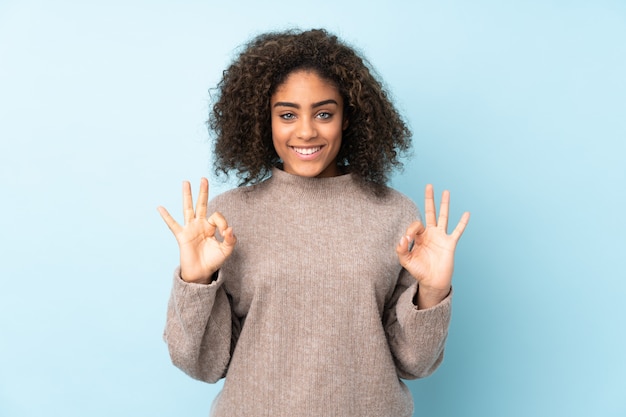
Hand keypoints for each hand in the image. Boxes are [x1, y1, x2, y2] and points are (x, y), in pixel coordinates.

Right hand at [157, 178, 235, 283]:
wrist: (201, 272)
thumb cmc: (213, 261)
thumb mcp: (226, 250)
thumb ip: (230, 239)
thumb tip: (230, 228)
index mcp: (211, 227)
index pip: (216, 216)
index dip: (222, 222)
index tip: (225, 232)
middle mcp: (200, 225)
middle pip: (201, 204)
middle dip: (203, 192)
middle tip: (204, 178)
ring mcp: (190, 229)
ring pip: (188, 209)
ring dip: (187, 195)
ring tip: (186, 182)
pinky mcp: (182, 236)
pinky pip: (173, 225)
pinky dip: (166, 216)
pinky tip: (160, 207)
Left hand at [396, 184, 469, 307]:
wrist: (433, 282)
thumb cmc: (419, 271)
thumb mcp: (405, 261)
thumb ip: (401, 249)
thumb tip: (404, 237)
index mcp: (419, 237)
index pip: (415, 225)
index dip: (411, 230)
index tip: (408, 240)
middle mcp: (431, 234)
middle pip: (430, 212)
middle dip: (429, 199)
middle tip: (429, 185)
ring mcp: (441, 237)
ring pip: (443, 217)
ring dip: (444, 204)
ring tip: (446, 191)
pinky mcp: (450, 243)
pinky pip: (457, 231)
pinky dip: (462, 223)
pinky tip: (466, 213)